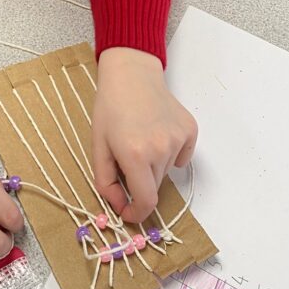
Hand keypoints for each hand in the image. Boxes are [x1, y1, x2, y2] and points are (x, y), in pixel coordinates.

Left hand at [92, 47, 196, 223]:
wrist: (131, 74)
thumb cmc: (110, 109)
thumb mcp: (98, 146)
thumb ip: (106, 182)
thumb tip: (120, 207)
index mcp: (135, 155)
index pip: (146, 201)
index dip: (137, 213)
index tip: (129, 212)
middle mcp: (161, 149)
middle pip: (155, 186)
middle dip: (140, 182)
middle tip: (127, 159)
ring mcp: (179, 139)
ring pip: (166, 171)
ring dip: (153, 165)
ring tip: (140, 138)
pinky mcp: (191, 130)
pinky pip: (181, 156)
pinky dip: (170, 153)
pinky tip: (157, 132)